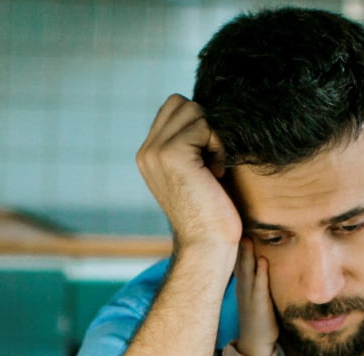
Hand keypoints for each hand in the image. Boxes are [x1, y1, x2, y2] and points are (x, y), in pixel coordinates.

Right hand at [135, 94, 242, 256]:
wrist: (206, 244)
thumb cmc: (210, 212)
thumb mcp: (194, 171)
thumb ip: (189, 142)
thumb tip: (206, 109)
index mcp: (148, 155)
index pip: (173, 109)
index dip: (198, 126)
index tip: (206, 160)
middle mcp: (146, 151)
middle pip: (182, 103)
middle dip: (205, 126)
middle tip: (211, 161)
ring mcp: (155, 151)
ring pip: (194, 111)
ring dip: (213, 136)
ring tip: (213, 168)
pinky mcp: (171, 153)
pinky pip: (204, 125)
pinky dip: (218, 146)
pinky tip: (216, 173)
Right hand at [234, 238, 278, 355]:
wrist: (255, 343)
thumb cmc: (258, 318)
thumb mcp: (253, 296)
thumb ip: (255, 279)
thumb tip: (259, 263)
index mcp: (242, 285)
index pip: (237, 261)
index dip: (236, 245)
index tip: (233, 228)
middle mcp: (243, 288)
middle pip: (239, 262)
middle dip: (238, 244)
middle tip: (234, 224)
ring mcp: (250, 296)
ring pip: (247, 271)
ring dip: (247, 255)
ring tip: (246, 237)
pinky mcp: (259, 304)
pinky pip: (260, 286)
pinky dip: (261, 273)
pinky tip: (263, 261)